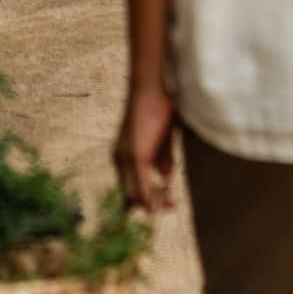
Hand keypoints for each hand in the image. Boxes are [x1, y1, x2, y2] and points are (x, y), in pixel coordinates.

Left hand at [113, 84, 176, 211]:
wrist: (153, 87)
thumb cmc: (158, 109)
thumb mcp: (161, 141)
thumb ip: (162, 160)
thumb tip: (165, 178)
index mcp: (123, 155)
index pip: (128, 189)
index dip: (146, 201)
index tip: (168, 202)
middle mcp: (119, 159)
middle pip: (130, 198)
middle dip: (151, 206)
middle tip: (172, 206)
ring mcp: (126, 159)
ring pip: (136, 197)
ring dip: (155, 204)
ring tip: (172, 202)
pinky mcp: (136, 157)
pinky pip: (142, 189)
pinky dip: (154, 198)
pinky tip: (168, 196)